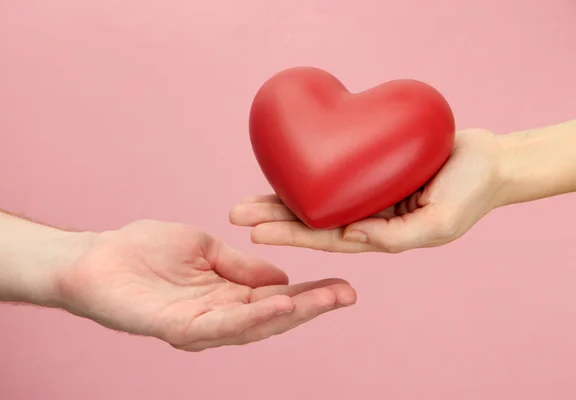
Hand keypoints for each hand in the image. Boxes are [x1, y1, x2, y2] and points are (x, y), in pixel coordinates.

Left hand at [53, 220, 355, 350]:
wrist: (97, 257)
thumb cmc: (144, 250)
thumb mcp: (205, 248)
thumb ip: (242, 266)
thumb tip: (283, 277)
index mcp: (227, 296)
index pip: (277, 296)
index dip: (310, 291)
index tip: (343, 281)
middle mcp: (219, 316)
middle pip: (274, 315)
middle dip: (313, 305)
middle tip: (348, 293)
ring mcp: (200, 326)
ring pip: (256, 324)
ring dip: (294, 312)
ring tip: (326, 298)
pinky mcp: (178, 328)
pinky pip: (223, 325)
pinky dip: (255, 317)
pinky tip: (281, 302)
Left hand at [230, 129, 505, 253]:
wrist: (490, 160)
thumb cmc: (471, 193)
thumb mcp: (439, 223)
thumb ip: (396, 237)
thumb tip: (349, 237)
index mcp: (378, 235)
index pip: (325, 239)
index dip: (290, 237)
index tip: (255, 232)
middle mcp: (366, 218)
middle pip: (312, 221)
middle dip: (273, 219)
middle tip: (235, 214)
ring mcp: (367, 193)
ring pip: (317, 196)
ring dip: (282, 198)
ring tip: (246, 200)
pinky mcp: (371, 167)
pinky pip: (333, 170)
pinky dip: (308, 170)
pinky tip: (285, 168)